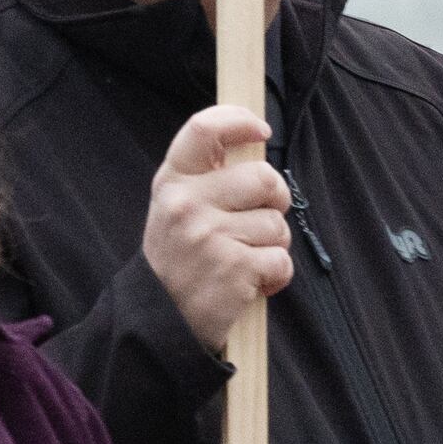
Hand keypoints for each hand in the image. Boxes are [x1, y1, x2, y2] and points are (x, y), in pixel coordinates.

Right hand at [144, 105, 294, 353]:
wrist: (160, 322)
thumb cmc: (180, 259)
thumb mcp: (176, 209)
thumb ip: (207, 177)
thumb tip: (255, 142)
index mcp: (172, 182)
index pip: (204, 129)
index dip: (239, 121)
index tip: (260, 131)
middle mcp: (187, 205)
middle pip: (263, 177)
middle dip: (276, 198)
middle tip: (261, 218)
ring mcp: (209, 237)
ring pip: (277, 223)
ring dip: (272, 245)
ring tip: (244, 259)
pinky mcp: (233, 269)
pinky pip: (281, 260)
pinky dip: (276, 276)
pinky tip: (252, 283)